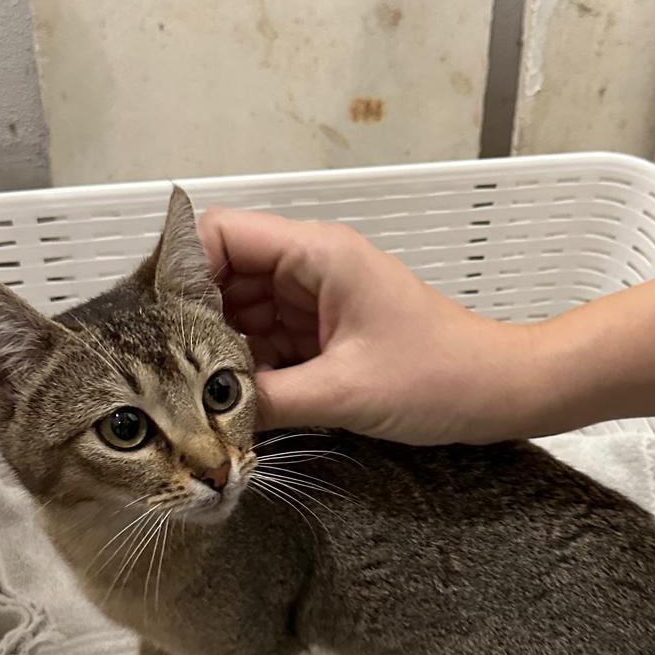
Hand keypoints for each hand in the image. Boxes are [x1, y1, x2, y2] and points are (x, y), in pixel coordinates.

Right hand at [197, 210, 538, 443]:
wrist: (499, 391)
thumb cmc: (440, 376)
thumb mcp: (345, 392)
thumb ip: (268, 401)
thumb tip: (208, 421)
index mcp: (317, 253)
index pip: (220, 233)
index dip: (181, 270)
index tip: (156, 323)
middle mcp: (310, 267)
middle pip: (222, 277)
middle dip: (193, 322)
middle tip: (163, 373)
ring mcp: (316, 300)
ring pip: (241, 315)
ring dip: (219, 353)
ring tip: (192, 397)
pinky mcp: (324, 335)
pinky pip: (267, 343)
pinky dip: (249, 372)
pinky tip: (231, 406)